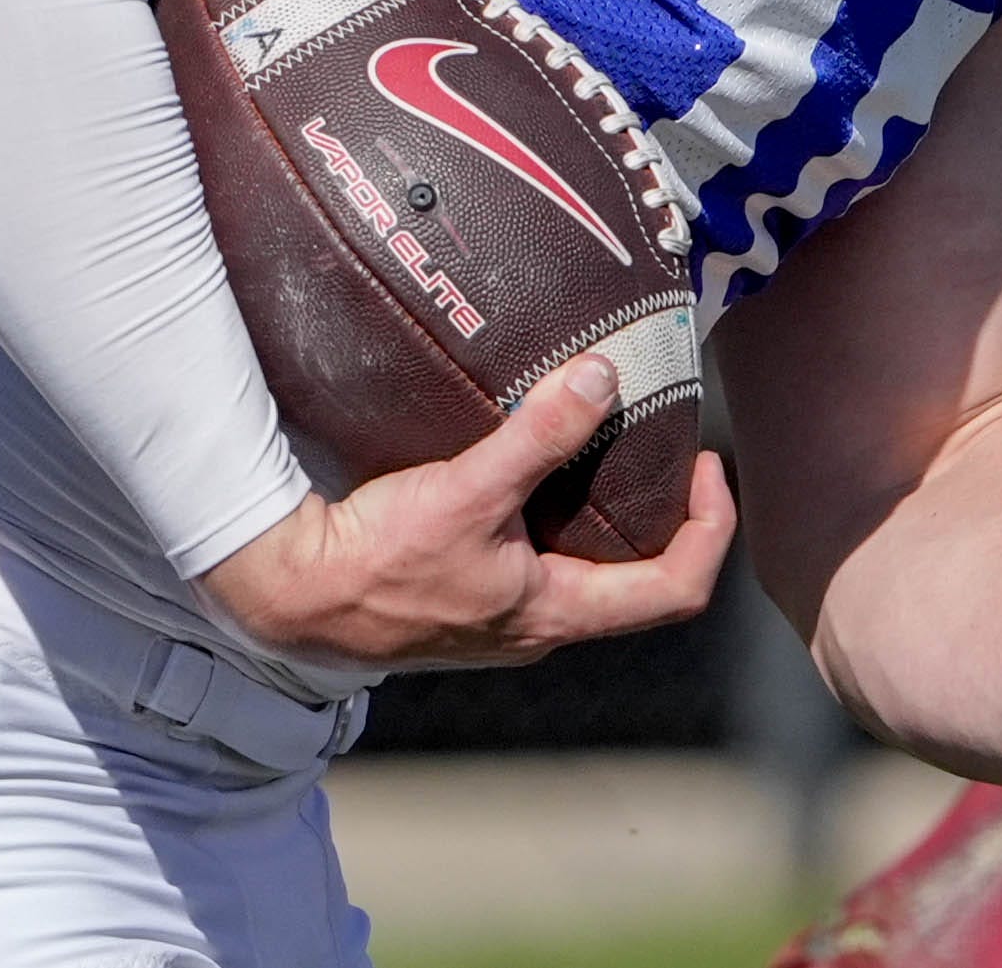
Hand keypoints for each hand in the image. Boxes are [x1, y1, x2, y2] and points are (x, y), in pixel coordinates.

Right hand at [196, 354, 733, 671]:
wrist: (290, 595)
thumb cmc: (375, 560)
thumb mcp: (466, 490)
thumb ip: (538, 435)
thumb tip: (603, 377)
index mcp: (556, 612)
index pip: (676, 589)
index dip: (711, 528)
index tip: (710, 465)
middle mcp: (538, 625)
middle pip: (640, 580)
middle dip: (669, 515)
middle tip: (673, 450)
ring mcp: (502, 616)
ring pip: (588, 569)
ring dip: (611, 514)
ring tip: (613, 446)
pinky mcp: (468, 595)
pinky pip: (540, 558)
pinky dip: (560, 515)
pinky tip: (538, 469)